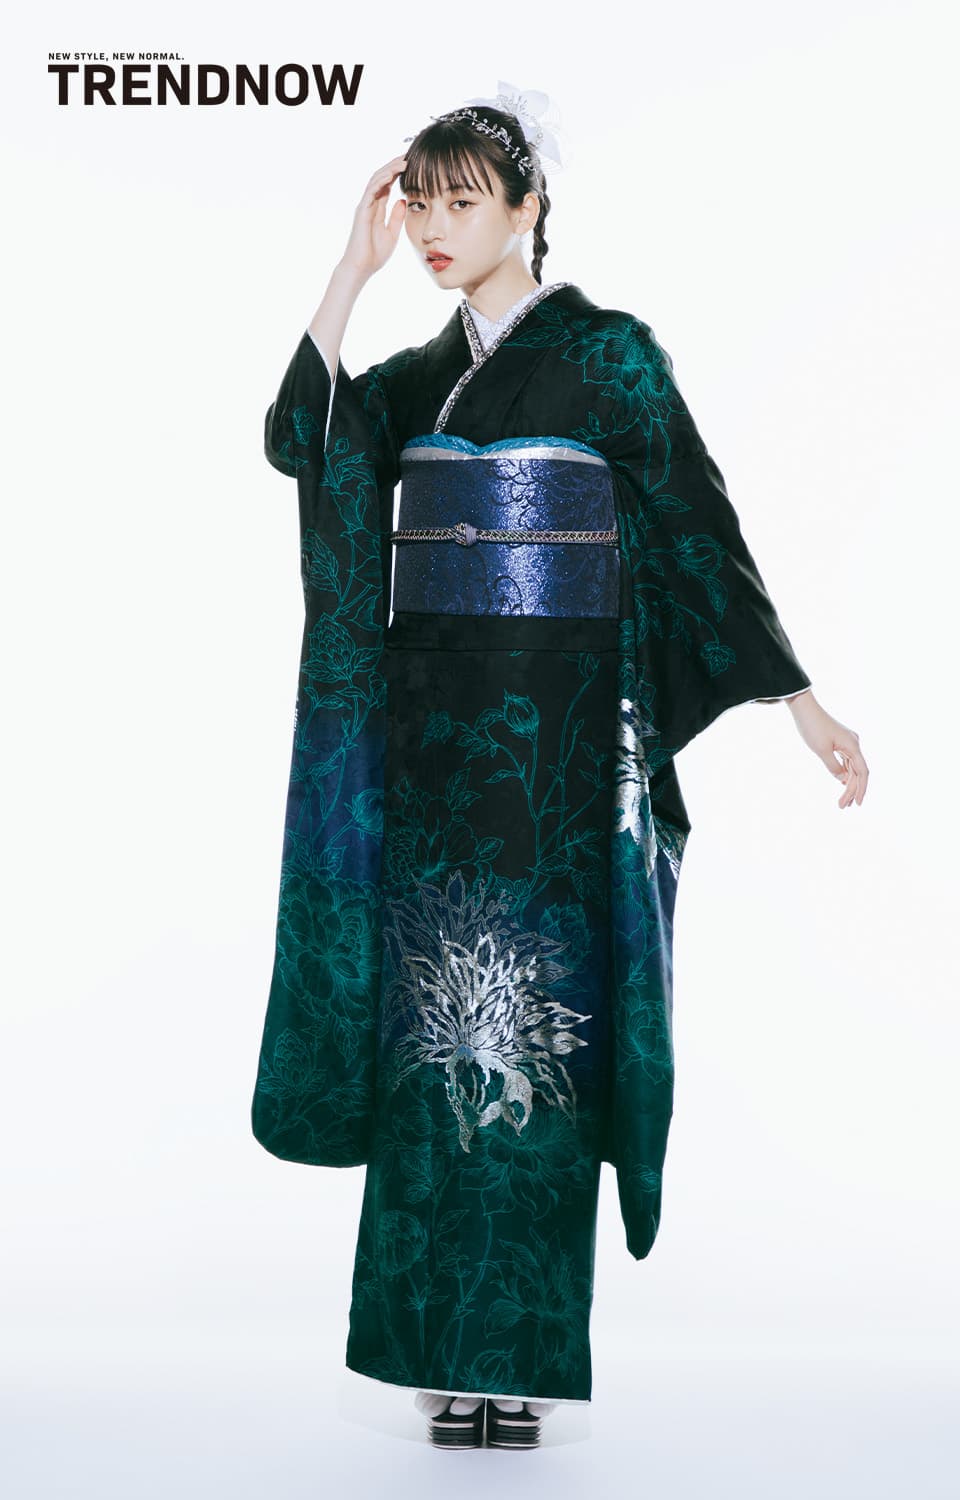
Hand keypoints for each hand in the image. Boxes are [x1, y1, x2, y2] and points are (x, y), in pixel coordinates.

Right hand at [339, 155, 407, 280]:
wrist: (361, 268)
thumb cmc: (374, 255)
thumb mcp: (392, 234)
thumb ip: (396, 217)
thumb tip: (403, 200)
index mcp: (377, 209)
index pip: (387, 185)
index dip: (397, 173)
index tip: (411, 165)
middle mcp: (369, 204)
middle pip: (382, 178)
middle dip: (394, 165)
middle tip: (408, 155)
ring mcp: (364, 206)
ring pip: (376, 180)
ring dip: (389, 169)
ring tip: (403, 161)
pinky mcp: (361, 211)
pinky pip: (371, 191)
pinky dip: (381, 181)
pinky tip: (392, 174)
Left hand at [786, 690, 868, 806]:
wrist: (805, 709)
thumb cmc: (812, 728)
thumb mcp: (821, 751)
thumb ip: (834, 767)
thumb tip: (842, 779)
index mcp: (853, 746)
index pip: (862, 772)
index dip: (861, 789)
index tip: (857, 803)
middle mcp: (854, 744)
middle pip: (858, 771)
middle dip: (852, 790)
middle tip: (843, 806)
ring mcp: (848, 742)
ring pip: (852, 767)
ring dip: (848, 784)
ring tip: (843, 800)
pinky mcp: (841, 742)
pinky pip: (847, 761)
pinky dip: (845, 773)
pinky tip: (842, 783)